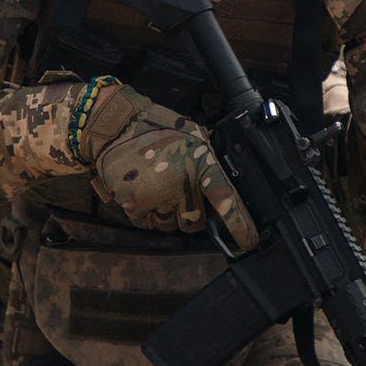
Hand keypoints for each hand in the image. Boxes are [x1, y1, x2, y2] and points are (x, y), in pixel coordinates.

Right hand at [73, 82, 257, 249]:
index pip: (226, 200)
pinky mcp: (135, 205)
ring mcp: (158, 196)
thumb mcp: (193, 134)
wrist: (116, 124)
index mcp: (201, 163)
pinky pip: (147, 223)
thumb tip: (223, 182)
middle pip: (196, 222)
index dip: (240, 224)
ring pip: (170, 225)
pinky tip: (141, 190)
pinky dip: (145, 212)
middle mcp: (182, 183)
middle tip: (177, 192)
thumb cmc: (157, 126)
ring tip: (156, 186)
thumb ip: (208, 159)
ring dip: (166, 214)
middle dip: (190, 214)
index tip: (248, 242)